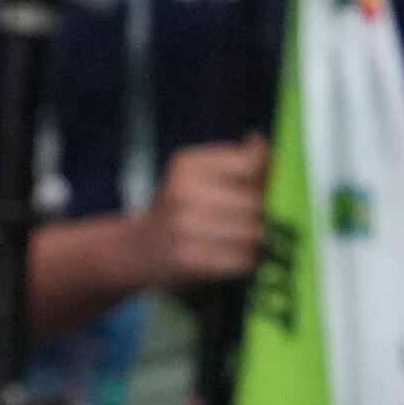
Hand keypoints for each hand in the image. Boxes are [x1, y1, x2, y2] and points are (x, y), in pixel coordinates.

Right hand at [140, 135, 271, 291]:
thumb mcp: (198, 176)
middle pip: (254, 202)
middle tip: (256, 221)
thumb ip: (237, 161)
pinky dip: (247, 261)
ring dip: (258, 241)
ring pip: (252, 232)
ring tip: (246, 241)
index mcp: (186, 164)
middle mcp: (182, 191)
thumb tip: (262, 143)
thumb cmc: (182, 211)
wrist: (138, 252)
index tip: (261, 188)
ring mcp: (182, 226)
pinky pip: (241, 259)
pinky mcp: (187, 259)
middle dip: (264, 214)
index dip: (265, 178)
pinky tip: (236, 258)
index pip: (249, 163)